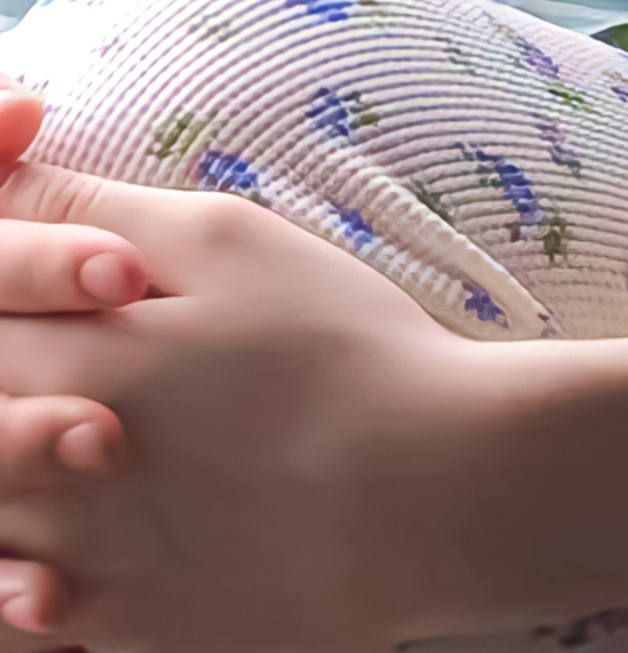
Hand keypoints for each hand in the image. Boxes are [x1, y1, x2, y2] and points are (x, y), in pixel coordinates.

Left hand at [0, 130, 481, 652]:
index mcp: (80, 355)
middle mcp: (58, 467)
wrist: (431, 493)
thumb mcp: (228, 239)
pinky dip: (21, 590)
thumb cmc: (339, 347)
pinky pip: (27, 622)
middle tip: (53, 357)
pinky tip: (47, 561)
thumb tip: (5, 174)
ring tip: (57, 441)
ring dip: (3, 479)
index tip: (37, 289)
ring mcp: (88, 561)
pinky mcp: (128, 628)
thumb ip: (94, 209)